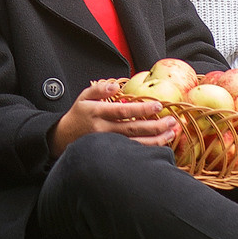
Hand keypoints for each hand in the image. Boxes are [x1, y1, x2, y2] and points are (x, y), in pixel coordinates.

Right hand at [50, 82, 179, 156]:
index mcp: (97, 113)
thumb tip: (114, 85)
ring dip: (156, 139)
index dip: (141, 109)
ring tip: (171, 132)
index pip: (123, 111)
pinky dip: (148, 149)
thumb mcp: (83, 97)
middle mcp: (104, 130)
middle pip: (133, 129)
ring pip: (136, 143)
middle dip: (155, 125)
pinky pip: (133, 153)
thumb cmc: (79, 115)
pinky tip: (161, 143)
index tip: (158, 105)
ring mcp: (108, 144)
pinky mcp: (112, 153)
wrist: (65, 138)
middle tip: (171, 121)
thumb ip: (99, 89)